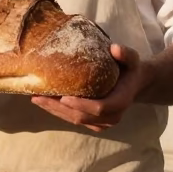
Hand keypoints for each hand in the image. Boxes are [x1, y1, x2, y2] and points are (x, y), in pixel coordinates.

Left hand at [31, 43, 148, 132]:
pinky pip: (75, 120)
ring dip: (55, 111)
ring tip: (36, 98)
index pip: (99, 108)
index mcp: (120, 102)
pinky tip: (45, 102)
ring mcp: (102, 123)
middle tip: (39, 96)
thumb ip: (126, 54)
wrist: (135, 84)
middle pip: (82, 117)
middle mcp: (112, 117)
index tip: (63, 97)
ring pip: (76, 120)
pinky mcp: (94, 123)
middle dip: (59, 108)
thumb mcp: (132, 59)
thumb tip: (114, 48)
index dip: (81, 105)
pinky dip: (59, 112)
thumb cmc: (131, 69)